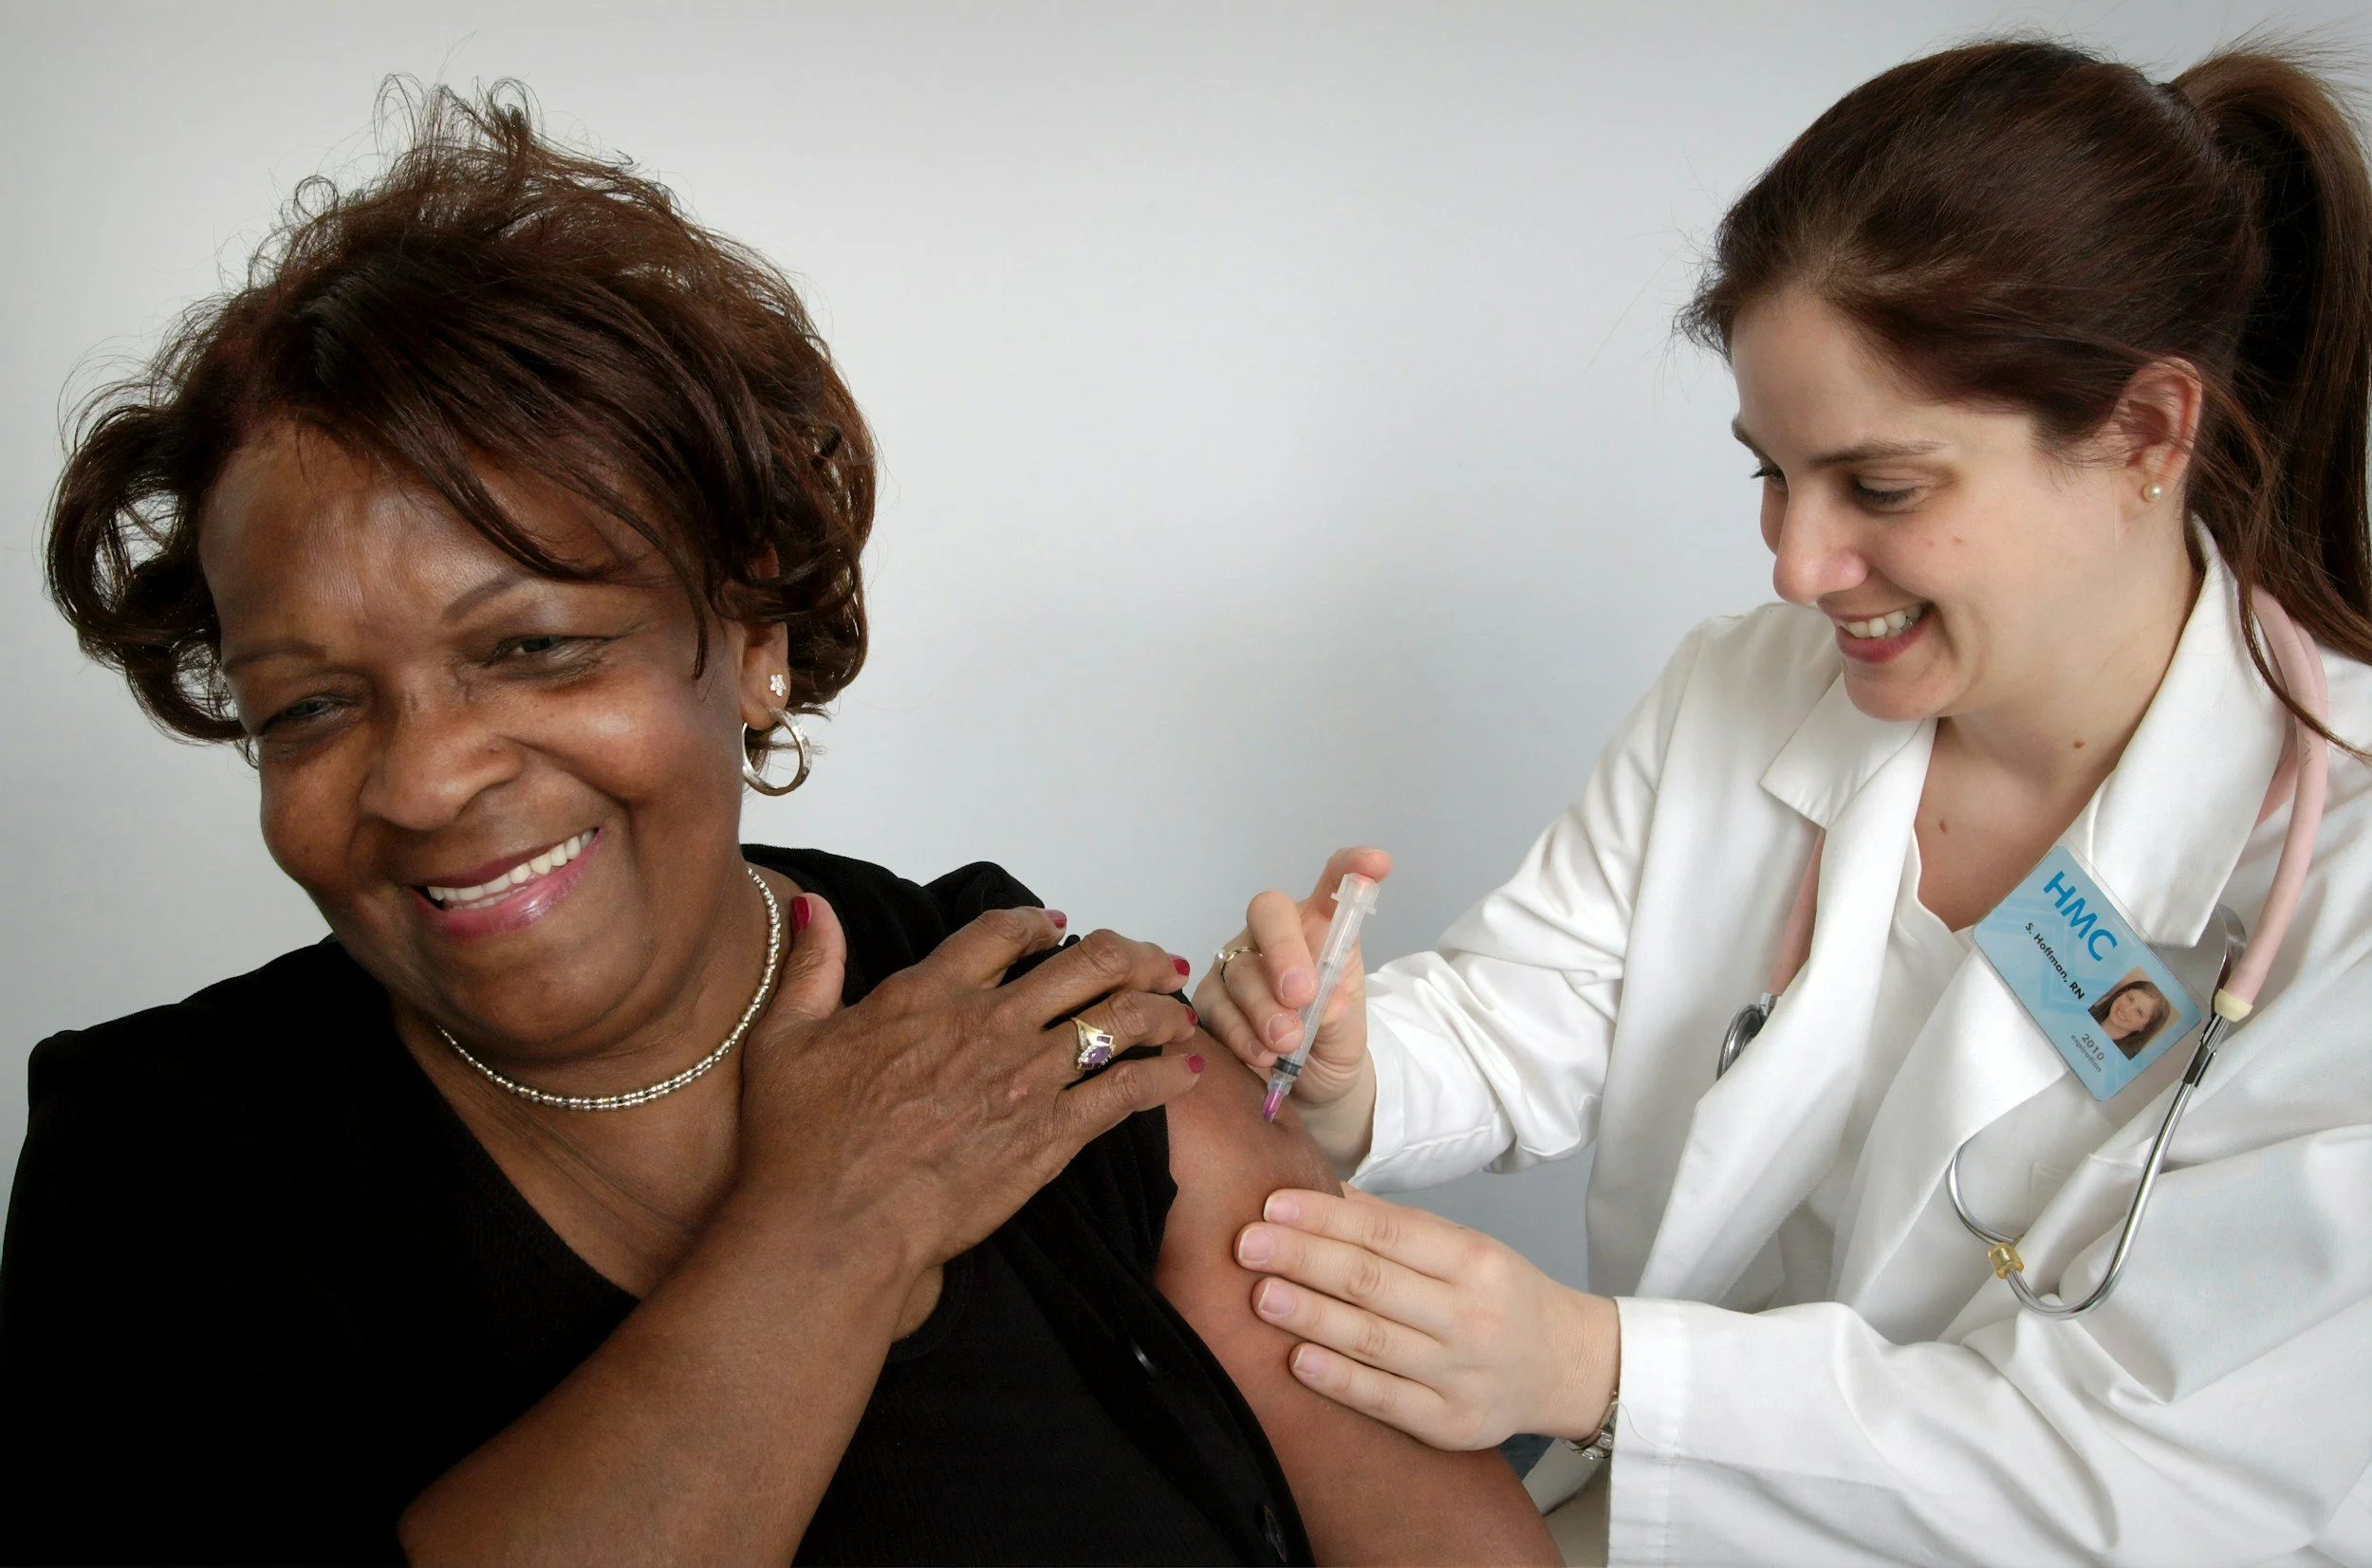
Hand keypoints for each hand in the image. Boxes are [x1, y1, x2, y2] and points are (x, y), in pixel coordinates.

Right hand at [737, 894, 1207, 1276]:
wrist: (837, 1222)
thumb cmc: (803, 1141)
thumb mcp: (787, 1037)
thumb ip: (812, 967)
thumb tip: (815, 906)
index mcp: (930, 993)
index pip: (1002, 933)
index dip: (1038, 923)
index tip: (1058, 927)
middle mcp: (990, 1022)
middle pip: (1085, 965)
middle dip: (1131, 956)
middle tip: (1155, 963)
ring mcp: (1027, 1076)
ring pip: (1117, 1019)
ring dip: (1160, 1009)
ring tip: (1180, 1013)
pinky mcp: (1052, 1133)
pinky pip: (1127, 1090)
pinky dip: (1165, 1076)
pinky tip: (1186, 1073)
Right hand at [1195, 846, 1391, 1106]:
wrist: (1309, 1089)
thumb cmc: (1332, 1042)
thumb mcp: (1348, 1032)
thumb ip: (1337, 1014)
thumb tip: (1323, 1003)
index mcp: (1320, 929)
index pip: (1334, 885)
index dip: (1351, 867)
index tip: (1376, 864)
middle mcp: (1276, 936)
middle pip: (1267, 912)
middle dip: (1283, 951)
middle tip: (1302, 995)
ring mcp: (1238, 963)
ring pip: (1240, 968)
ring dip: (1264, 1008)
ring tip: (1287, 1044)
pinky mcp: (1211, 997)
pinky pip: (1216, 1005)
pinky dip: (1240, 1032)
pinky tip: (1261, 1055)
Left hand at [1232, 1187, 1618, 1451]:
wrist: (1566, 1365)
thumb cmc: (1501, 1296)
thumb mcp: (1464, 1246)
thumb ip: (1394, 1224)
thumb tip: (1320, 1190)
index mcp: (1474, 1260)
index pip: (1388, 1233)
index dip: (1326, 1218)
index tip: (1273, 1205)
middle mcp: (1470, 1316)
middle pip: (1373, 1283)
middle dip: (1304, 1259)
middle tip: (1246, 1244)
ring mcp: (1461, 1374)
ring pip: (1373, 1340)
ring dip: (1310, 1315)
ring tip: (1260, 1295)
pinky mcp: (1451, 1424)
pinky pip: (1385, 1400)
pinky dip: (1339, 1380)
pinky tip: (1297, 1359)